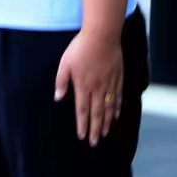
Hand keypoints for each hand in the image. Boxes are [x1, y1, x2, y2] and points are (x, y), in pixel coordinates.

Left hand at [54, 29, 123, 145]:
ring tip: (105, 133)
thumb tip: (58, 98)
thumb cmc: (81, 47)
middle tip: (95, 142)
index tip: (82, 136)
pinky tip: (117, 115)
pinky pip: (118, 96)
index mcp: (83, 86)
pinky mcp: (118, 76)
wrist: (102, 34)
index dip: (82, 124)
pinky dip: (118, 108)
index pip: (82, 110)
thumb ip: (61, 82)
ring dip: (106, 122)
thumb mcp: (65, 63)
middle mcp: (97, 88)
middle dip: (95, 129)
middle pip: (97, 113)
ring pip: (109, 107)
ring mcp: (110, 83)